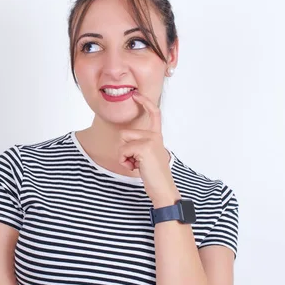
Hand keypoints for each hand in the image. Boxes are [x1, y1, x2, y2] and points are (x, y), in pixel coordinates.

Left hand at [118, 92, 179, 206]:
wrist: (163, 189)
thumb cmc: (153, 175)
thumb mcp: (148, 155)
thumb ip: (141, 144)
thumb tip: (124, 139)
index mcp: (156, 136)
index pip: (154, 114)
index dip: (145, 102)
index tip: (137, 95)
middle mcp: (154, 135)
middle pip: (125, 133)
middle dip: (124, 149)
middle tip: (137, 162)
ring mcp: (150, 140)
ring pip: (122, 142)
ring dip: (124, 156)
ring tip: (138, 165)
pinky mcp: (144, 147)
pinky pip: (122, 151)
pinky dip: (124, 162)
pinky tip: (136, 168)